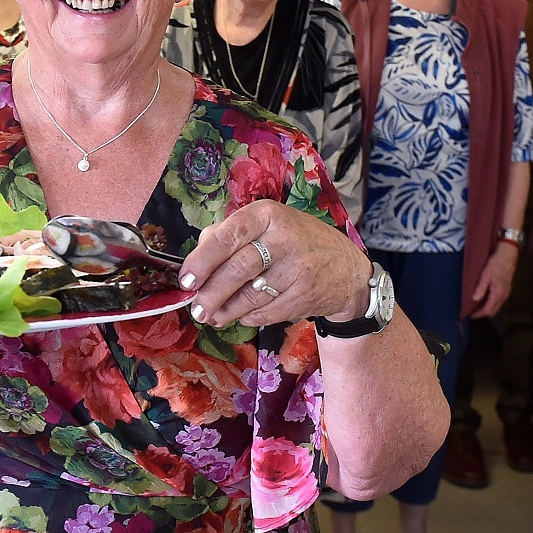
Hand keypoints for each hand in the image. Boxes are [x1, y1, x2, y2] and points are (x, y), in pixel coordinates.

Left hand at [180, 200, 370, 328]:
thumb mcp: (267, 225)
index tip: (186, 280)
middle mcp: (284, 237)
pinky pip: (267, 311)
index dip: (203, 260)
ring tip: (211, 316)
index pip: (228, 235)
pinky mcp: (305, 294)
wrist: (347, 269)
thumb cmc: (295, 242)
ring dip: (226, 310)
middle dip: (211, 293)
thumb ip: (230, 235)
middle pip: (238, 268)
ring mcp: (298, 267)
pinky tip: (240, 316)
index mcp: (268, 214)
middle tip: (196, 308)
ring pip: (251, 295)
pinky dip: (248, 317)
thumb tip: (196, 257)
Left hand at [469, 243, 518, 317]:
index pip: (488, 310)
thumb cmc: (496, 263)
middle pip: (493, 311)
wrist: (508, 255)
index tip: (470, 315)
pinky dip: (491, 303)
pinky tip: (484, 298)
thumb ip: (480, 288)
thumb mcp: (485, 275)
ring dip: (487, 308)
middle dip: (482, 313)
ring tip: (476, 306)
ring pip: (496, 306)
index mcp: (498, 293)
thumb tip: (474, 299)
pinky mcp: (506, 289)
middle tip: (471, 312)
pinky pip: (499, 301)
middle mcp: (503, 295)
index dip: (478, 314)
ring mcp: (506, 292)